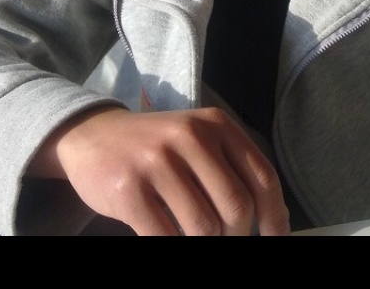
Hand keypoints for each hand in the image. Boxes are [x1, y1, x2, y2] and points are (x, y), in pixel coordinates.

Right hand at [29, 106, 290, 235]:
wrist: (94, 136)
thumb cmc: (157, 147)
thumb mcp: (198, 141)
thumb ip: (231, 169)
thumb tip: (271, 221)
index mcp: (216, 124)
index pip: (262, 177)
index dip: (274, 217)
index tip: (275, 238)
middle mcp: (190, 136)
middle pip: (236, 207)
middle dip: (236, 235)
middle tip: (223, 238)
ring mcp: (158, 162)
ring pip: (204, 227)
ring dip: (203, 243)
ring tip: (192, 235)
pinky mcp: (129, 189)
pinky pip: (165, 237)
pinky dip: (173, 245)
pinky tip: (169, 238)